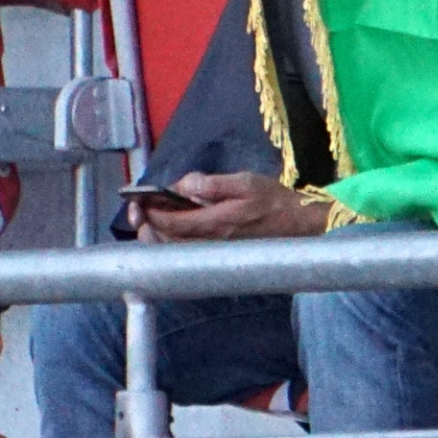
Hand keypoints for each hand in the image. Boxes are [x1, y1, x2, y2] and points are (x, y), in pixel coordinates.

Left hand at [134, 172, 329, 242]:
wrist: (299, 224)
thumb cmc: (273, 200)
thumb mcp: (245, 181)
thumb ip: (211, 183)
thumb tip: (182, 184)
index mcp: (215, 223)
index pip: (171, 222)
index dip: (150, 211)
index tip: (140, 199)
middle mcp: (210, 243)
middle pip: (166, 241)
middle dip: (147, 226)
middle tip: (138, 210)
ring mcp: (214, 252)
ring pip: (174, 250)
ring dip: (157, 236)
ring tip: (149, 220)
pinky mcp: (219, 255)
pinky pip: (186, 253)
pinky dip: (171, 243)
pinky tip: (170, 232)